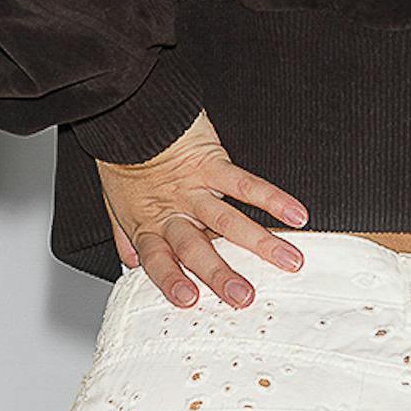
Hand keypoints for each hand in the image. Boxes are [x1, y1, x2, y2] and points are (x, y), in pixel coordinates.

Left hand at [96, 110, 309, 308]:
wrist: (127, 110)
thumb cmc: (123, 158)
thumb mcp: (116, 202)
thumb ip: (126, 237)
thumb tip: (131, 264)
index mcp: (149, 225)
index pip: (159, 261)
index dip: (171, 280)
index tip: (189, 300)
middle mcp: (173, 211)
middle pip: (196, 249)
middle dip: (221, 274)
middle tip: (243, 296)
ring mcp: (194, 188)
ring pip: (227, 221)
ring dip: (259, 243)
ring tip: (287, 261)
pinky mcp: (211, 162)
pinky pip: (244, 183)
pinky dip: (271, 198)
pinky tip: (295, 213)